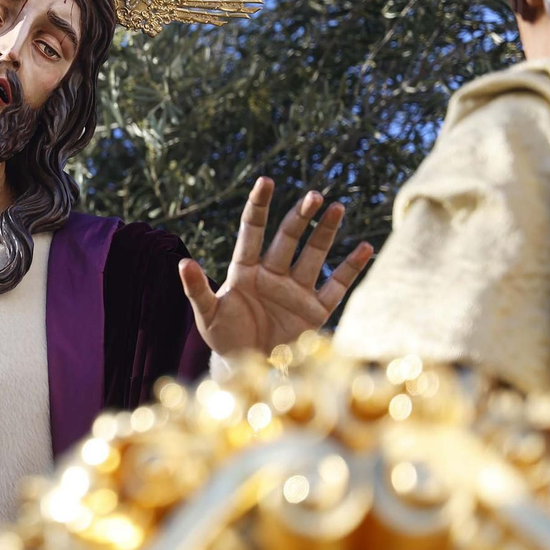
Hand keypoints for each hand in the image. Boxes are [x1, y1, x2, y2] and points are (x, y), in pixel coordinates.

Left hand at [179, 178, 374, 356]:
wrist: (250, 368)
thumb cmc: (224, 338)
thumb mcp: (207, 315)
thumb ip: (197, 289)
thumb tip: (183, 263)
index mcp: (245, 270)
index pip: (253, 231)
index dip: (259, 207)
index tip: (266, 181)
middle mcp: (272, 274)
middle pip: (288, 238)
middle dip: (300, 217)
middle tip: (314, 196)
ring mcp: (296, 290)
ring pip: (314, 254)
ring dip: (326, 232)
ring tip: (337, 208)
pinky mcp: (315, 309)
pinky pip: (337, 285)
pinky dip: (352, 267)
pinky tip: (366, 247)